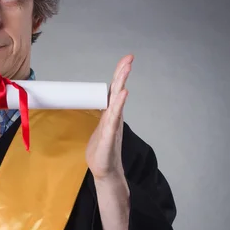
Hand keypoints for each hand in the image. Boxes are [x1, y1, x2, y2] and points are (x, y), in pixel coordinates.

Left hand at [85, 54, 133, 181]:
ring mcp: (113, 126)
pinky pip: (114, 118)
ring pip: (117, 101)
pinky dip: (118, 105)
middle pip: (118, 91)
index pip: (114, 91)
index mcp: (110, 114)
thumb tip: (101, 105)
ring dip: (121, 84)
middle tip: (130, 58)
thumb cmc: (101, 151)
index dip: (119, 75)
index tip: (126, 60)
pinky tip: (123, 95)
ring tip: (126, 70)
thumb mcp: (100, 129)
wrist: (105, 171)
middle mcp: (114, 117)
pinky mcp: (110, 136)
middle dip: (122, 74)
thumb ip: (103, 117)